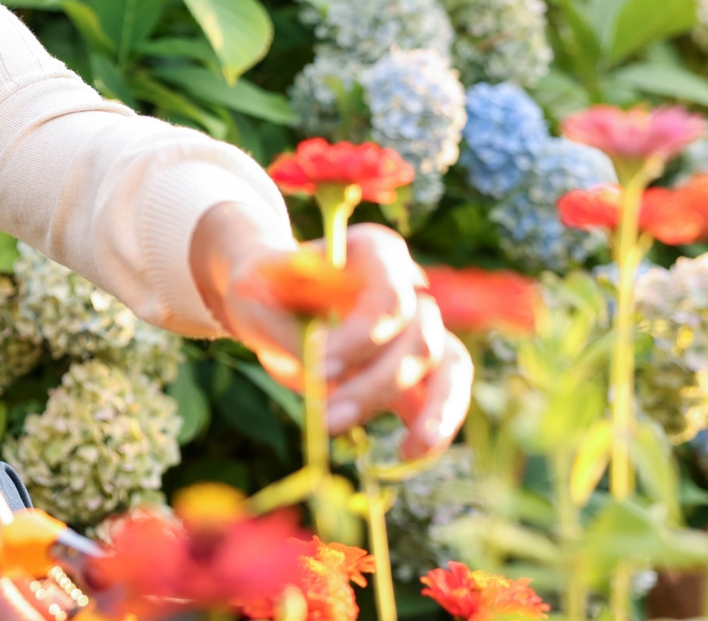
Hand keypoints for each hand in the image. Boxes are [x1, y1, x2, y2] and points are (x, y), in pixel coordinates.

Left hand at [191, 211, 472, 459]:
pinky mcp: (422, 366)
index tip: (316, 372)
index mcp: (374, 252)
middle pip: (418, 337)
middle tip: (326, 420)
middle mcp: (409, 284)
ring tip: (410, 451)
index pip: (387, 299)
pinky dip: (436, 425)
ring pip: (450, 365)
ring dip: (431, 411)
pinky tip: (410, 454)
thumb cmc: (266, 290)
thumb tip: (323, 383)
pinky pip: (446, 393)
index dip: (359, 341)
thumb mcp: (257, 298)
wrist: (275, 299)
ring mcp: (421, 324)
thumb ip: (290, 335)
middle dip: (375, 385)